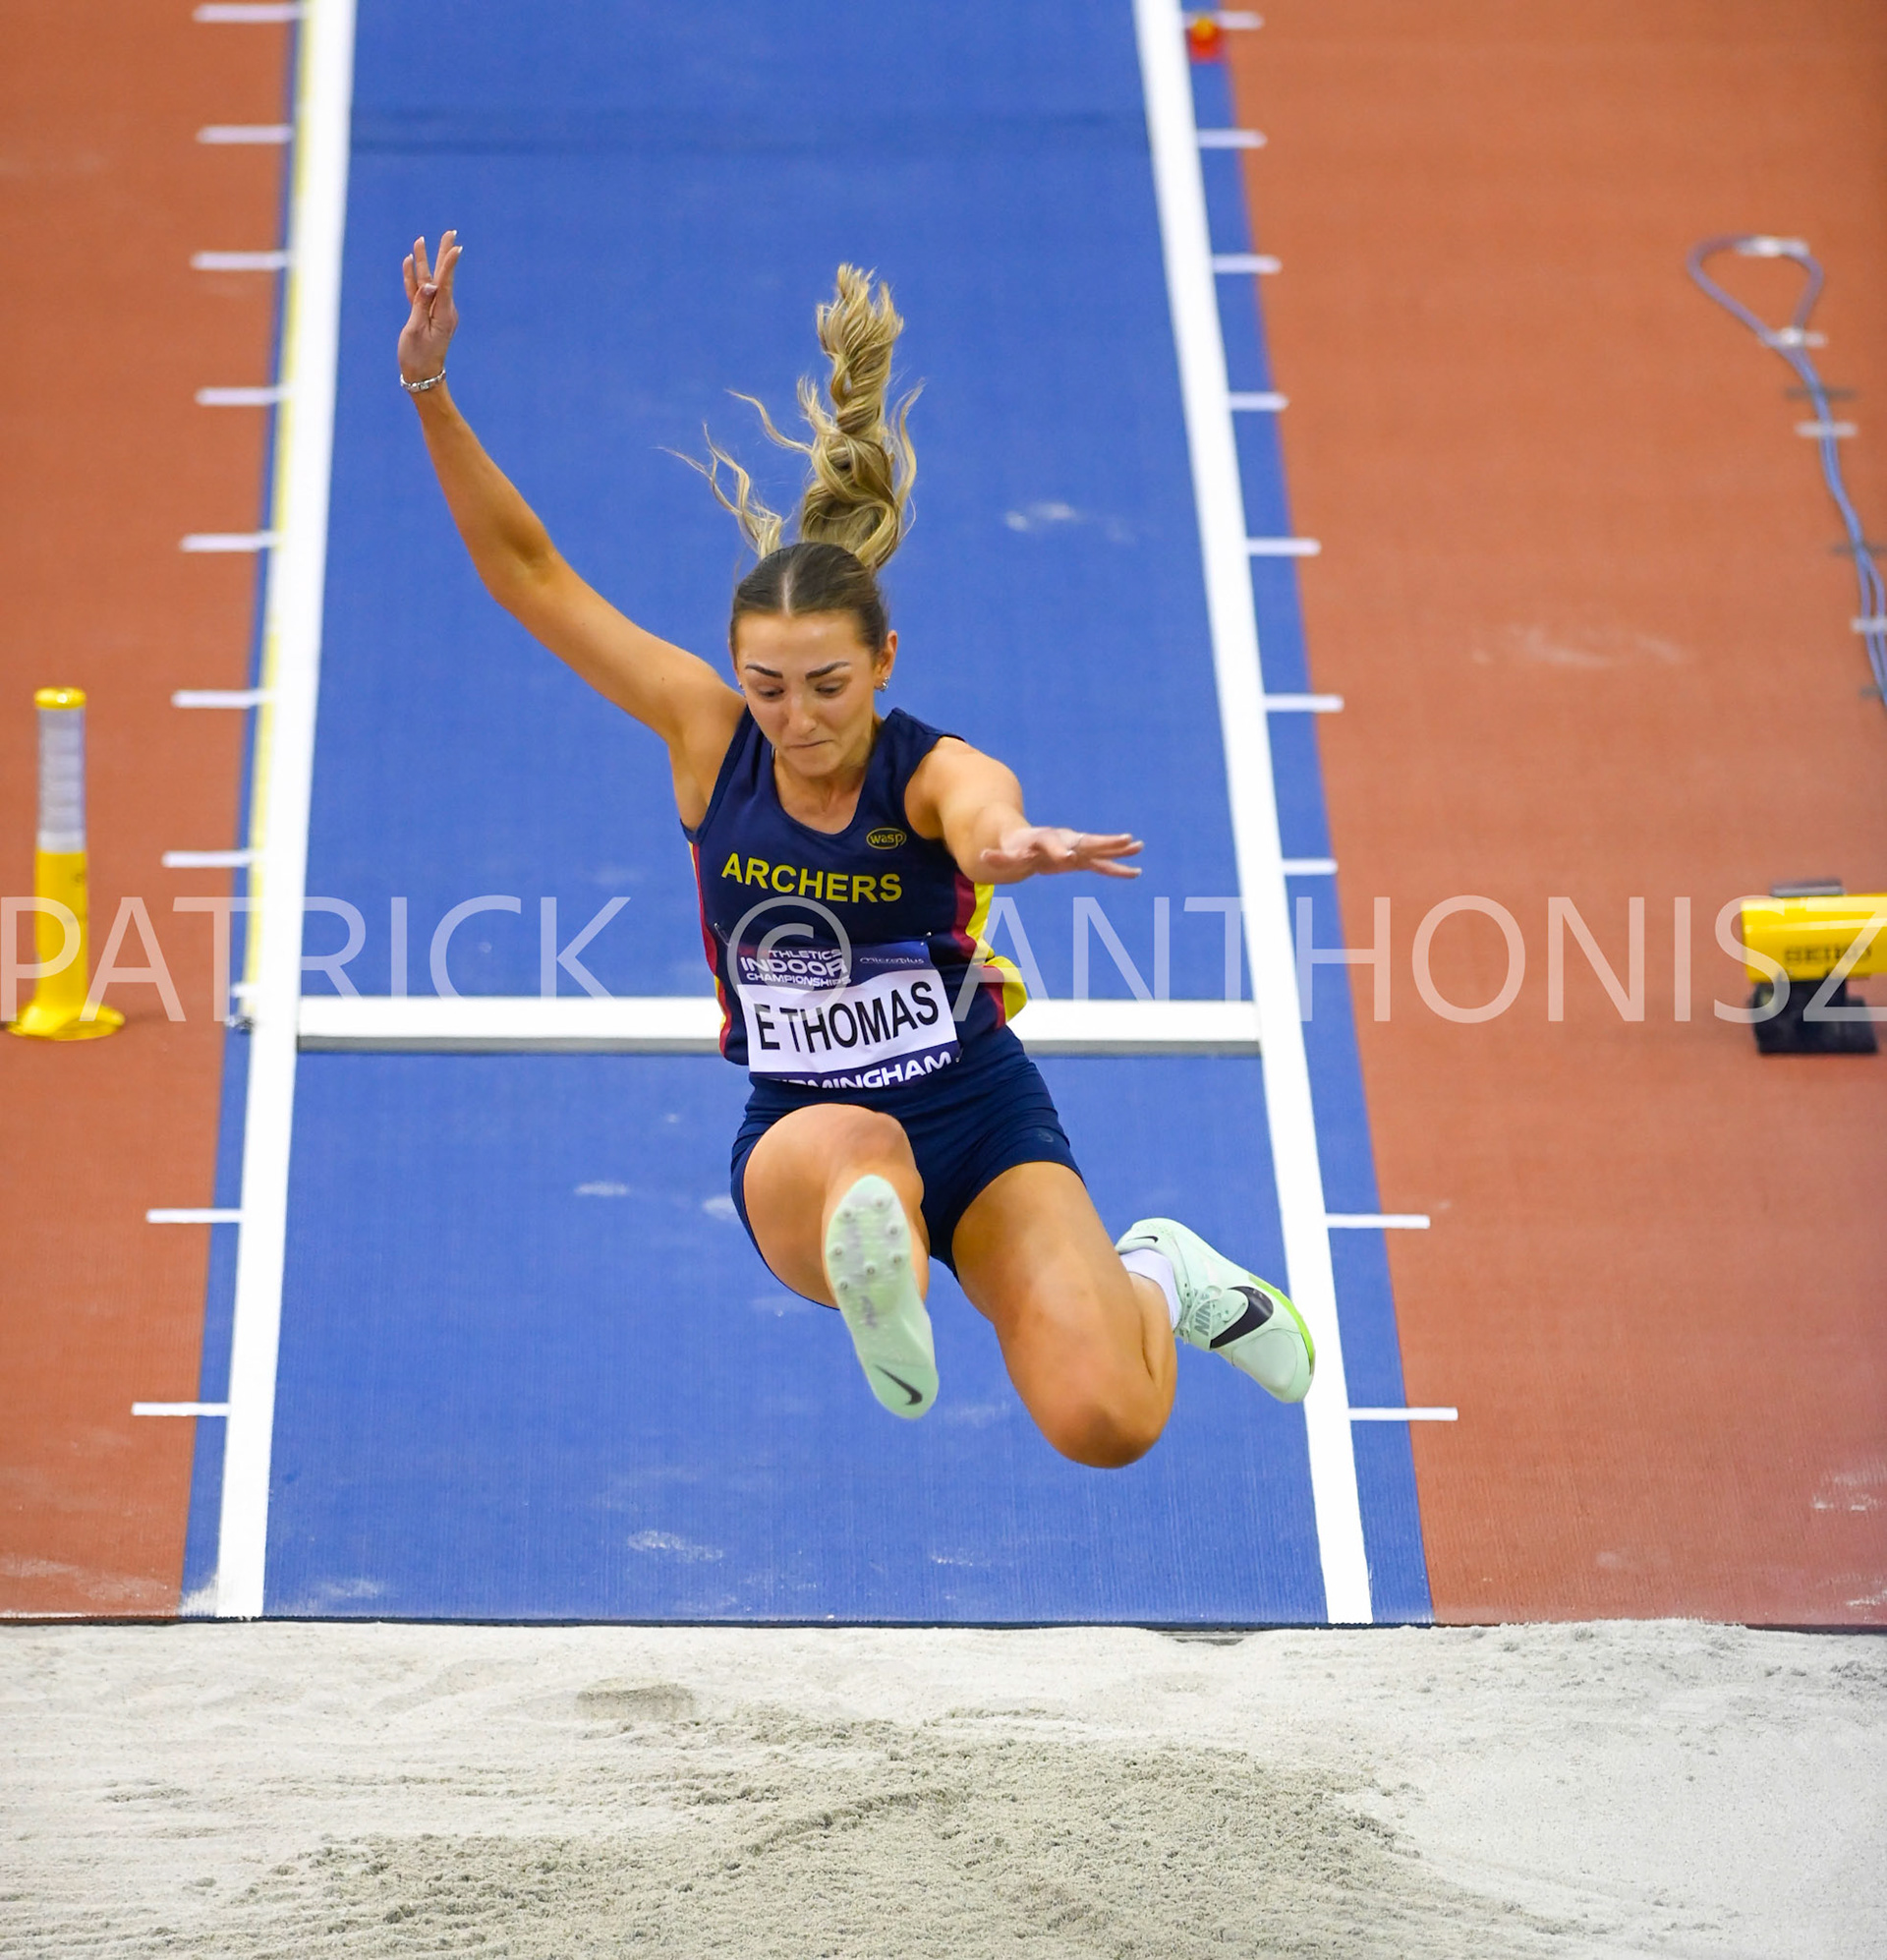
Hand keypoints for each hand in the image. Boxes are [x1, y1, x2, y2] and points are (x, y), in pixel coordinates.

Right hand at [399, 230, 460, 383]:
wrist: (421, 376)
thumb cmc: (417, 357)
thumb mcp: (416, 331)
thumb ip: (421, 305)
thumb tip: (429, 284)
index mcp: (443, 313)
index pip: (446, 283)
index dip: (450, 263)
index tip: (456, 247)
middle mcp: (442, 309)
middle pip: (441, 276)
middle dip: (444, 253)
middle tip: (450, 232)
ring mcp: (433, 311)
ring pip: (427, 281)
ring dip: (424, 261)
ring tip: (420, 241)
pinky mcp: (424, 315)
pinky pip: (418, 292)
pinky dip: (412, 278)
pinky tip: (409, 262)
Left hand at [979, 827, 1142, 879]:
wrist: (1018, 839)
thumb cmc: (1010, 847)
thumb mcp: (1001, 854)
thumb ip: (997, 857)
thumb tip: (982, 857)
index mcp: (1044, 839)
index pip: (1054, 844)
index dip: (1060, 851)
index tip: (1070, 857)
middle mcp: (1063, 840)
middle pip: (1085, 841)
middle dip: (1104, 842)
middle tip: (1125, 839)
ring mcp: (1074, 848)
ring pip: (1098, 848)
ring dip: (1117, 848)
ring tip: (1138, 845)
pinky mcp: (1080, 858)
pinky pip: (1101, 865)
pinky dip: (1117, 868)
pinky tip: (1136, 872)